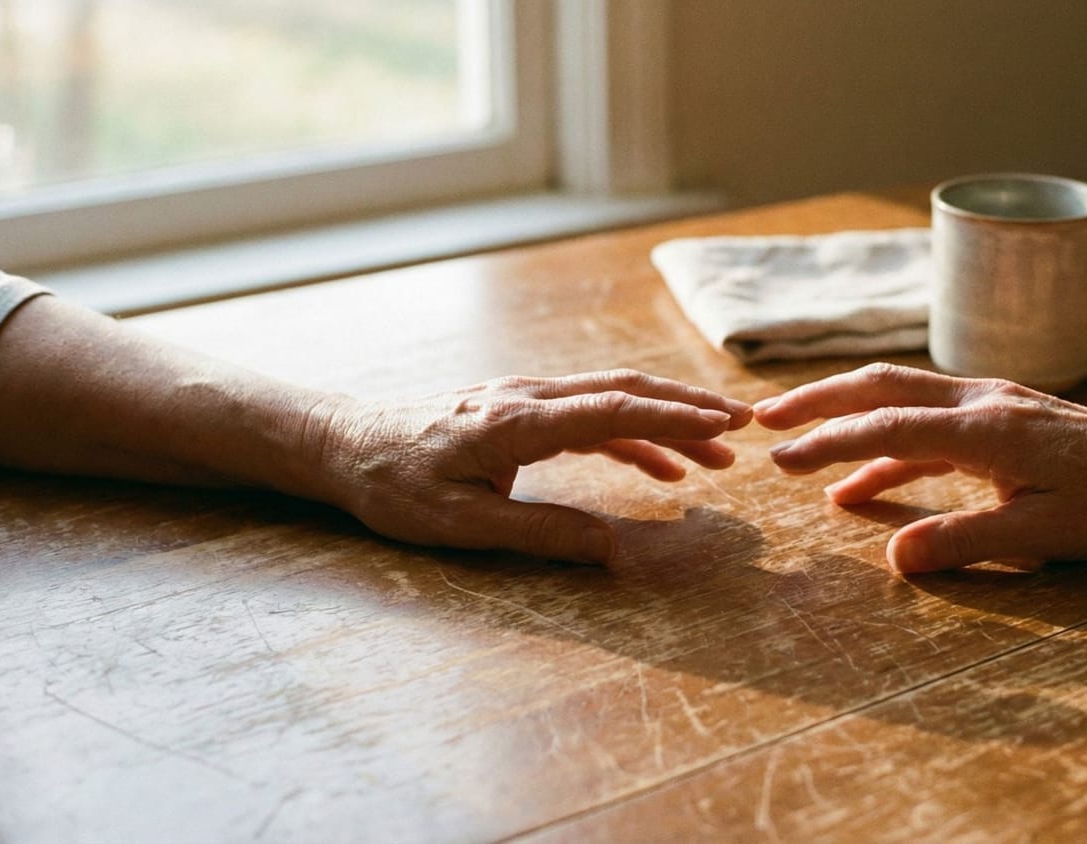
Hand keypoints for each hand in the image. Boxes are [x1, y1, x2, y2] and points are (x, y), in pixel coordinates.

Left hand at [310, 370, 751, 562]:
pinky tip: (662, 467)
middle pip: (624, 390)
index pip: (611, 411)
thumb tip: (611, 550)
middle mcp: (528, 398)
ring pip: (612, 399)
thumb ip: (539, 533)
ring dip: (667, 422)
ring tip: (718, 455)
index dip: (673, 418)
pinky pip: (589, 416)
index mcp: (516, 422)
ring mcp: (525, 399)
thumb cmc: (392, 485)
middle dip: (688, 406)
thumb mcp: (460, 523)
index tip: (724, 426)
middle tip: (744, 426)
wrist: (342, 443)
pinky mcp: (519, 411)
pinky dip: (632, 435)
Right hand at [755, 363, 1086, 572]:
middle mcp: (980, 401)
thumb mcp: (1041, 537)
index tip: (780, 456)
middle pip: (880, 386)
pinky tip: (865, 479)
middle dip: (817, 402)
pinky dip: (887, 441)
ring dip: (846, 417)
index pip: (887, 425)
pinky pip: (927, 419)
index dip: (828, 440)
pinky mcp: (1000, 413)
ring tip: (798, 451)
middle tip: (764, 422)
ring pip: (900, 395)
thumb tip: (894, 557)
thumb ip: (963, 543)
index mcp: (985, 428)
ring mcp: (990, 400)